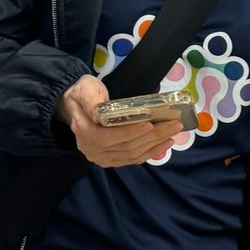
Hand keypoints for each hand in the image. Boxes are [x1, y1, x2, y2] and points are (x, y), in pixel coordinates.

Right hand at [60, 76, 182, 167]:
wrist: (75, 107)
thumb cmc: (82, 94)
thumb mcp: (84, 89)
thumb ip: (91, 99)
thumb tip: (100, 112)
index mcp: (84, 132)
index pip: (108, 137)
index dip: (130, 133)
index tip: (150, 124)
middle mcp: (92, 150)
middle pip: (126, 147)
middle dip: (152, 137)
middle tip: (173, 125)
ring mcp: (102, 158)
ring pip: (132, 155)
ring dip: (155, 145)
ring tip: (173, 133)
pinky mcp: (111, 160)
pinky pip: (132, 160)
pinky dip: (150, 153)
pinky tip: (165, 144)